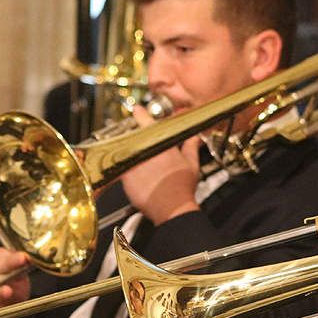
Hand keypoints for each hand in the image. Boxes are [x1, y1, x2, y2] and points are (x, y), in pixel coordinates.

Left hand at [121, 105, 201, 224]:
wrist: (172, 208)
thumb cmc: (182, 187)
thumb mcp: (191, 164)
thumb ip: (190, 147)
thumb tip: (194, 137)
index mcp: (160, 143)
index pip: (146, 121)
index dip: (140, 114)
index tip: (137, 109)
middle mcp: (143, 150)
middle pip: (134, 138)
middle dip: (137, 140)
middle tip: (145, 150)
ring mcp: (132, 163)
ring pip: (127, 153)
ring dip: (131, 155)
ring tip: (145, 168)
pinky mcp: (125, 177)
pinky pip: (123, 169)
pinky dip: (128, 171)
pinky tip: (140, 179)